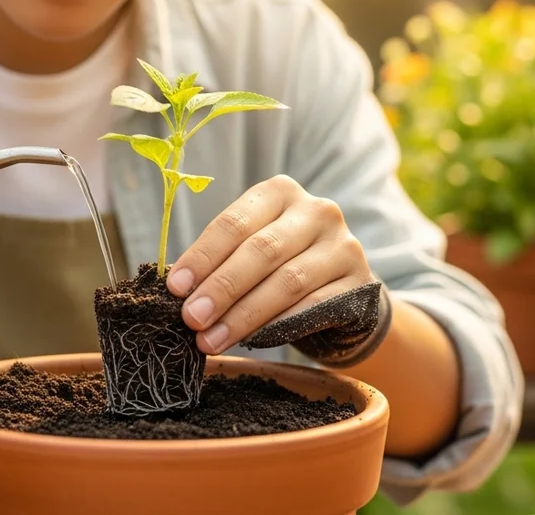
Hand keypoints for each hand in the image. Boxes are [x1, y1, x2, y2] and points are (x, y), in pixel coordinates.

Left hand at [166, 174, 389, 364]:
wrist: (341, 292)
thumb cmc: (281, 266)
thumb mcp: (251, 250)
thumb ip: (220, 261)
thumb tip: (178, 290)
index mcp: (280, 192)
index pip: (234, 222)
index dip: (202, 256)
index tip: (175, 288)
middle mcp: (316, 211)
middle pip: (261, 250)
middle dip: (221, 288)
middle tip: (191, 318)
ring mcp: (342, 245)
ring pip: (286, 282)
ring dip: (243, 315)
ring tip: (210, 339)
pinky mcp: (359, 282)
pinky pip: (313, 307)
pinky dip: (278, 326)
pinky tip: (251, 341)